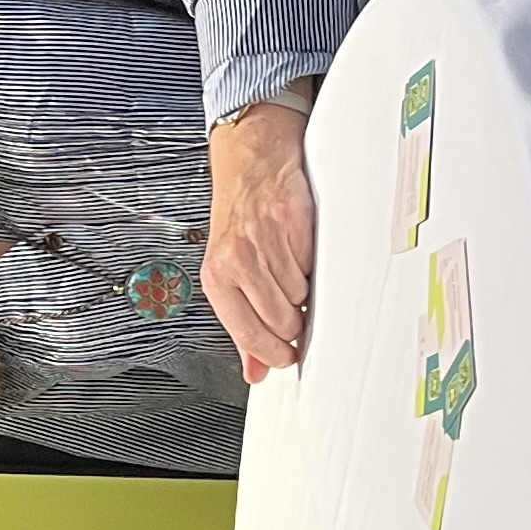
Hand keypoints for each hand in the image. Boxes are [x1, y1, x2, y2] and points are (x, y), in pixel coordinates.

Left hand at [202, 97, 318, 374]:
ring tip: (293, 269)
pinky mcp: (289, 221)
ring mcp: (263, 240)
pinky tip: (300, 249)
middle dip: (294, 321)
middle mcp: (235, 260)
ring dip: (303, 289)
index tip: (288, 357)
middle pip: (281, 320)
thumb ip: (244, 326)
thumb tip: (255, 370)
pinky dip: (313, 263)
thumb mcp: (230, 272)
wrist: (250, 159)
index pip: (249, 335)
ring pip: (299, 294)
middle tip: (295, 306)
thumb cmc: (240, 217)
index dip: (275, 353)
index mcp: (217, 279)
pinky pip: (313, 263)